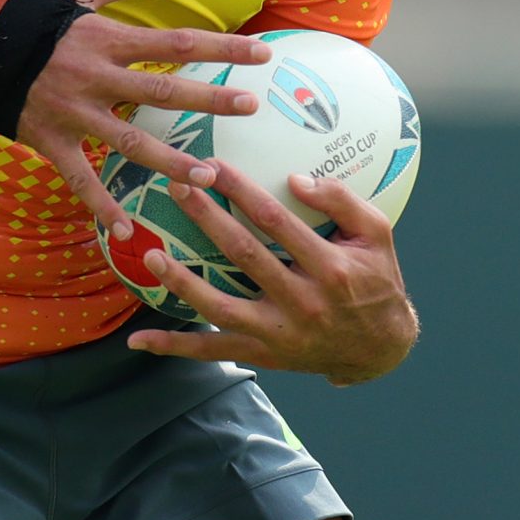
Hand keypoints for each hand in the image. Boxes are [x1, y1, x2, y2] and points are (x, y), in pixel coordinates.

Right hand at [12, 0, 271, 236]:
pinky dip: (101, 205)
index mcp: (107, 40)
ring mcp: (74, 113)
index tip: (261, 54)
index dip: (221, 48)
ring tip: (209, 177)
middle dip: (209, 100)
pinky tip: (127, 230)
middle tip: (250, 106)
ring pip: (130, 142)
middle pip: (163, 91)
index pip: (177, 43)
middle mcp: (96, 77)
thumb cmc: (28, 14)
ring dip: (171, 162)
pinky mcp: (50, 141)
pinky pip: (80, 178)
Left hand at [125, 167, 418, 386]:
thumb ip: (342, 200)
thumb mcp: (377, 234)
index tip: (212, 163)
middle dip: (206, 217)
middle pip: (243, 255)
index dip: (241, 190)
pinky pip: (213, 351)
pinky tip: (139, 339)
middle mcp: (303, 303)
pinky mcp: (263, 355)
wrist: (380, 349)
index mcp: (331, 268)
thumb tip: (296, 179)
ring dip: (182, 282)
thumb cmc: (377, 279)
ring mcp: (279, 334)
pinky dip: (175, 347)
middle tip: (176, 186)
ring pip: (221, 308)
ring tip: (151, 254)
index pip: (276, 220)